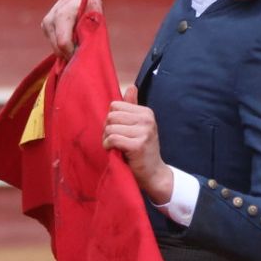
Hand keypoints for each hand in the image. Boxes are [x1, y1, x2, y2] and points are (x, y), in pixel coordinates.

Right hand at [41, 0, 103, 57]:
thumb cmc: (91, 3)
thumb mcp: (96, 16)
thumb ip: (90, 32)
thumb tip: (86, 50)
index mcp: (63, 16)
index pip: (63, 43)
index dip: (74, 54)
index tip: (84, 56)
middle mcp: (50, 20)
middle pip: (58, 48)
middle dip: (71, 54)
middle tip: (84, 53)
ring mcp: (46, 23)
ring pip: (55, 47)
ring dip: (67, 50)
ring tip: (80, 42)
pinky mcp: (45, 26)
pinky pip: (54, 42)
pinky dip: (64, 45)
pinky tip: (73, 38)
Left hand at [104, 86, 172, 202]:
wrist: (153, 173)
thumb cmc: (142, 149)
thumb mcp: (139, 126)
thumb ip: (133, 107)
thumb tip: (131, 87)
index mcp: (146, 112)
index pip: (115, 106)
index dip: (111, 120)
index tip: (119, 131)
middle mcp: (147, 119)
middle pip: (111, 116)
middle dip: (107, 129)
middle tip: (116, 141)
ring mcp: (144, 131)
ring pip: (110, 128)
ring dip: (107, 140)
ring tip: (117, 147)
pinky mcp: (138, 144)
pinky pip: (112, 139)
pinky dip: (109, 146)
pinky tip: (116, 151)